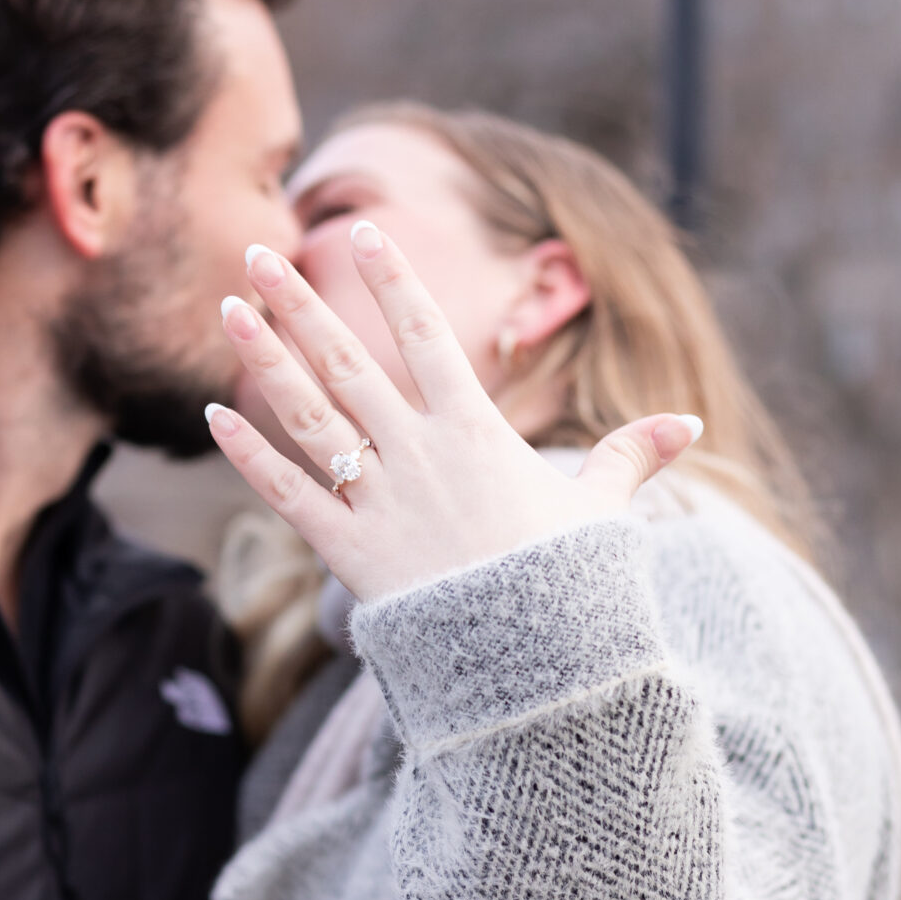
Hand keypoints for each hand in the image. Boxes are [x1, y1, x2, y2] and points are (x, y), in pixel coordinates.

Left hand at [205, 224, 701, 604]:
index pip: (426, 335)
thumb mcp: (599, 513)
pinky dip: (249, 457)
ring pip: (308, 415)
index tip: (362, 232)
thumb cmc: (567, 588)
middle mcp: (416, 454)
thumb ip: (627, 458)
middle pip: (347, 361)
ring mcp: (377, 500)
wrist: (530, 667)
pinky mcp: (347, 552)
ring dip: (264, 360)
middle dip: (299, 303)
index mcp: (474, 432)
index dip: (392, 280)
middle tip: (254, 252)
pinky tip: (213, 415)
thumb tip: (686, 423)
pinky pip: (288, 495)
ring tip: (228, 310)